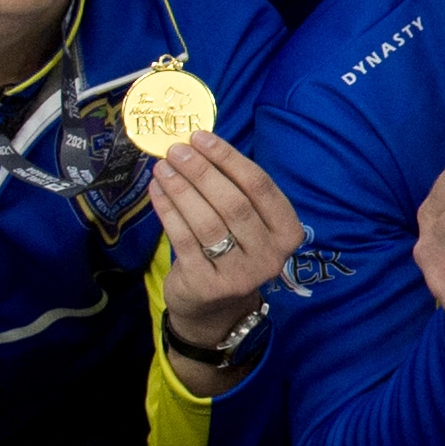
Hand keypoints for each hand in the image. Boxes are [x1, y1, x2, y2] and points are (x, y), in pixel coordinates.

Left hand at [150, 132, 302, 380]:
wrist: (216, 307)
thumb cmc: (233, 249)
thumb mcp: (247, 223)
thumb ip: (233, 188)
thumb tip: (197, 145)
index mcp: (288, 233)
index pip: (260, 187)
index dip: (228, 158)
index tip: (201, 138)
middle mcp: (270, 256)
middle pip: (233, 204)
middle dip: (201, 172)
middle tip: (176, 150)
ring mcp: (240, 275)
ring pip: (207, 222)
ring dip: (182, 189)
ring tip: (163, 168)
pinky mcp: (208, 285)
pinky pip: (183, 240)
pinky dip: (168, 211)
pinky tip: (157, 191)